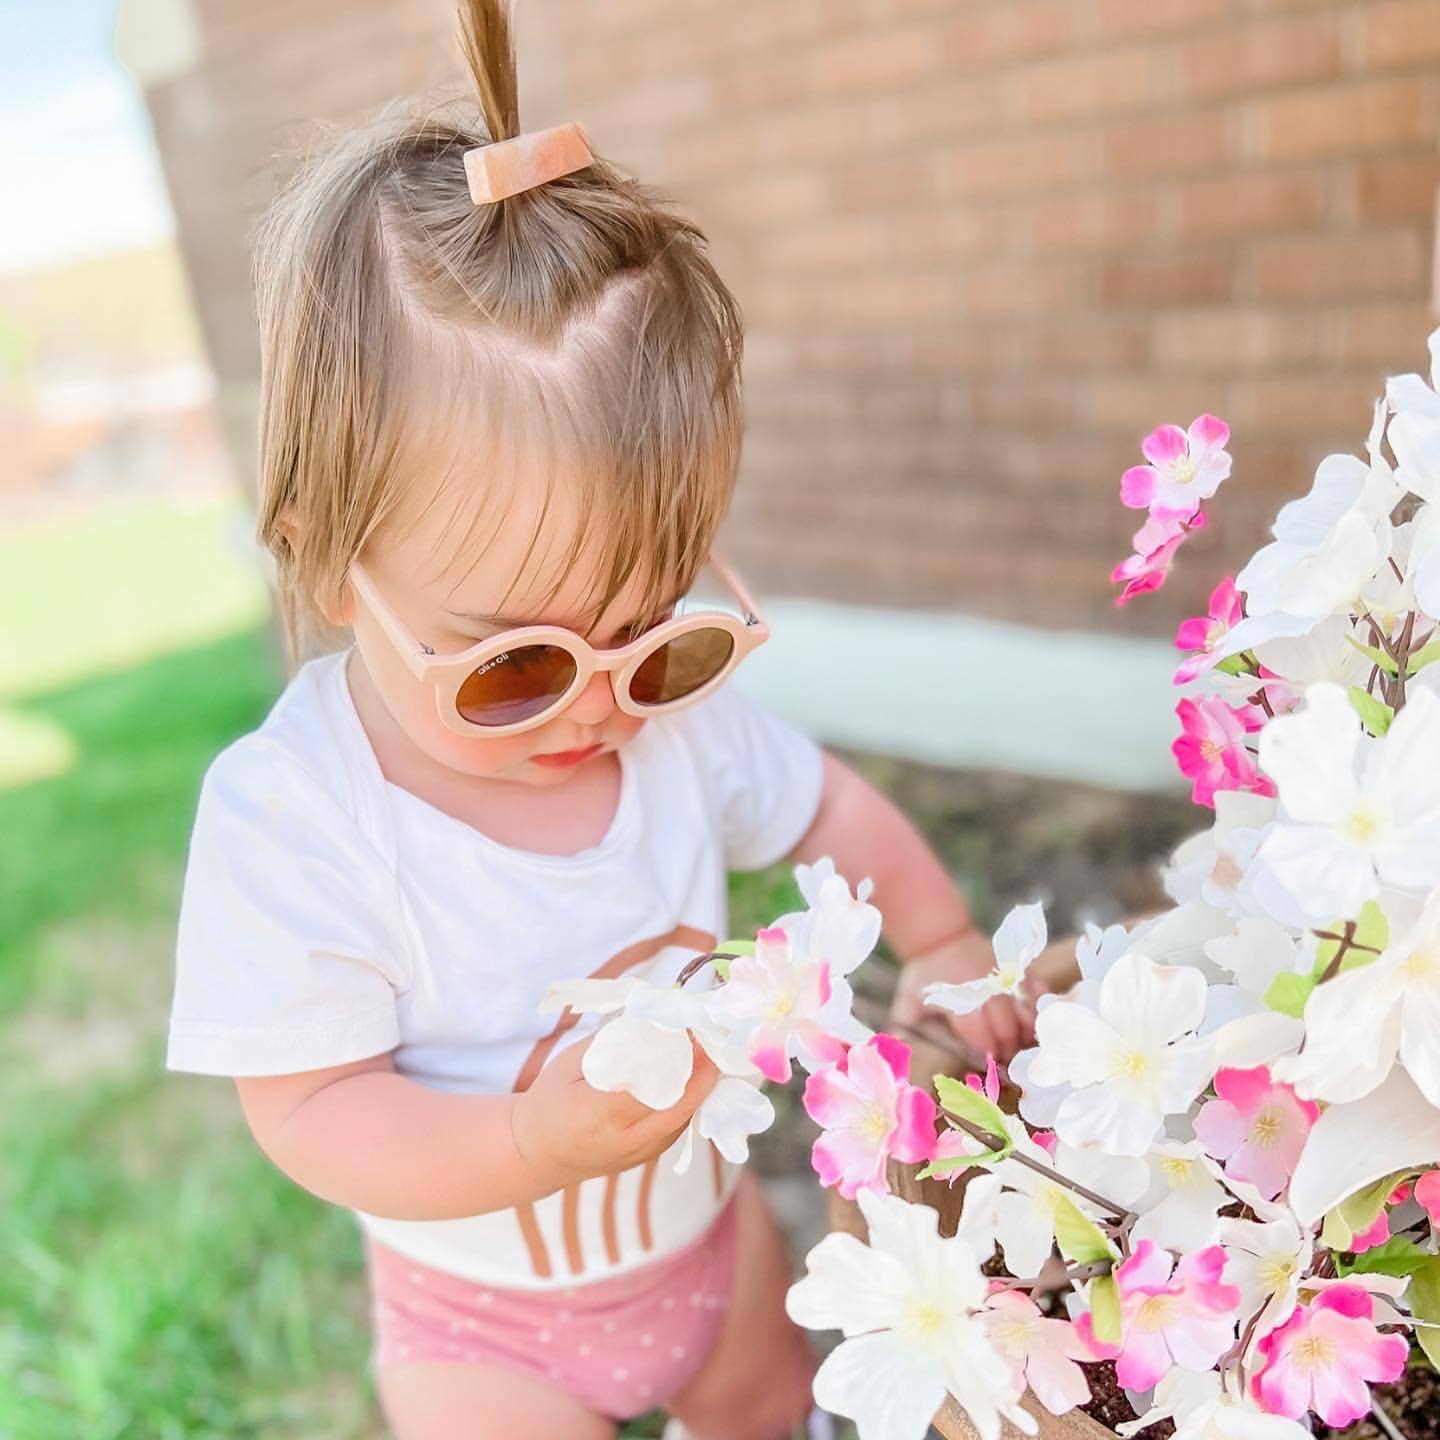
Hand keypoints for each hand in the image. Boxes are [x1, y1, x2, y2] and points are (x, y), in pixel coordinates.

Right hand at [511, 1031, 718, 1189]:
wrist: (539, 1155)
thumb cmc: (550, 1102)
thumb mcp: (568, 1064)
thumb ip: (608, 1043)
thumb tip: (647, 1017)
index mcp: (596, 1114)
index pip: (648, 1085)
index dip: (675, 1056)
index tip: (689, 1028)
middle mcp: (623, 1140)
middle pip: (678, 1106)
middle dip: (701, 1071)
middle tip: (711, 1036)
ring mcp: (639, 1154)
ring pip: (685, 1117)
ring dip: (701, 1084)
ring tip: (708, 1047)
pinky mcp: (648, 1156)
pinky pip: (679, 1124)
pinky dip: (691, 1098)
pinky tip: (697, 1072)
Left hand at [889, 932, 1041, 1064]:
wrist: (940, 937)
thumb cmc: (925, 976)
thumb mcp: (908, 1001)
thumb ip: (905, 1030)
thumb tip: (896, 1056)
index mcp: (958, 998)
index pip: (981, 1032)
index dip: (988, 1052)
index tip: (990, 1064)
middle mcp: (984, 987)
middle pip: (1007, 1025)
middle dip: (1009, 1048)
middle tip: (1007, 1062)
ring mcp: (1003, 976)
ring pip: (1027, 1010)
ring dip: (1028, 1032)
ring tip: (1025, 1047)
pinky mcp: (1017, 968)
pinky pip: (1039, 988)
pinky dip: (1042, 1005)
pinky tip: (1041, 1021)